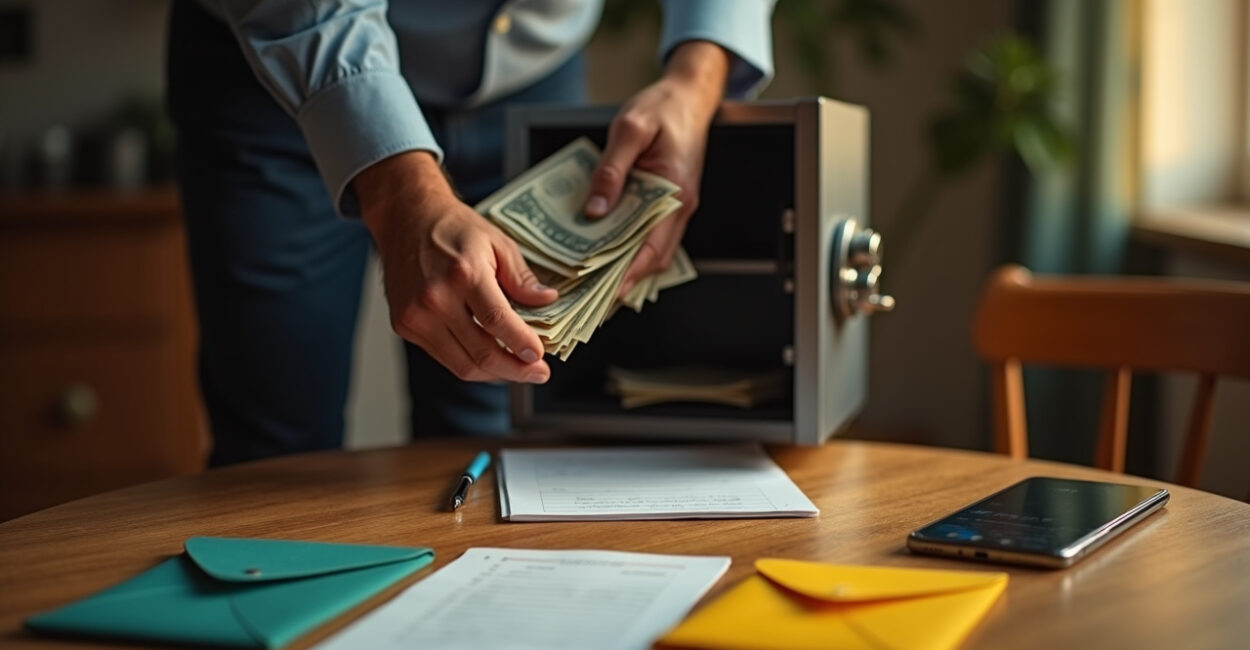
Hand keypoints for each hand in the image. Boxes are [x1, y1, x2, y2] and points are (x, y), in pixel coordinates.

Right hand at [355, 151, 557, 382]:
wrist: (406, 219)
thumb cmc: (454, 229)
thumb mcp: (497, 243)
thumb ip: (521, 278)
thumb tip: (547, 302)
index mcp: (463, 273)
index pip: (497, 322)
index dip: (522, 345)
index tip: (541, 358)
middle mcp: (435, 297)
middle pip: (480, 352)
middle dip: (515, 369)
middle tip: (539, 373)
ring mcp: (415, 315)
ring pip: (462, 364)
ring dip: (495, 374)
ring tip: (517, 371)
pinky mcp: (404, 325)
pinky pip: (444, 357)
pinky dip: (470, 364)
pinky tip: (490, 360)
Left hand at [585, 41, 728, 296]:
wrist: (689, 95)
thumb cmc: (662, 107)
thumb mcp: (630, 129)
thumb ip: (611, 170)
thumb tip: (594, 210)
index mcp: (675, 192)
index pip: (653, 247)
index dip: (630, 275)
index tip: (607, 296)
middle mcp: (680, 206)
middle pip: (654, 258)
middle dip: (625, 283)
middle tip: (592, 302)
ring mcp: (676, 206)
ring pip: (653, 250)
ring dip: (627, 270)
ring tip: (593, 287)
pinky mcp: (667, 202)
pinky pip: (650, 234)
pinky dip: (630, 250)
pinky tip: (606, 255)